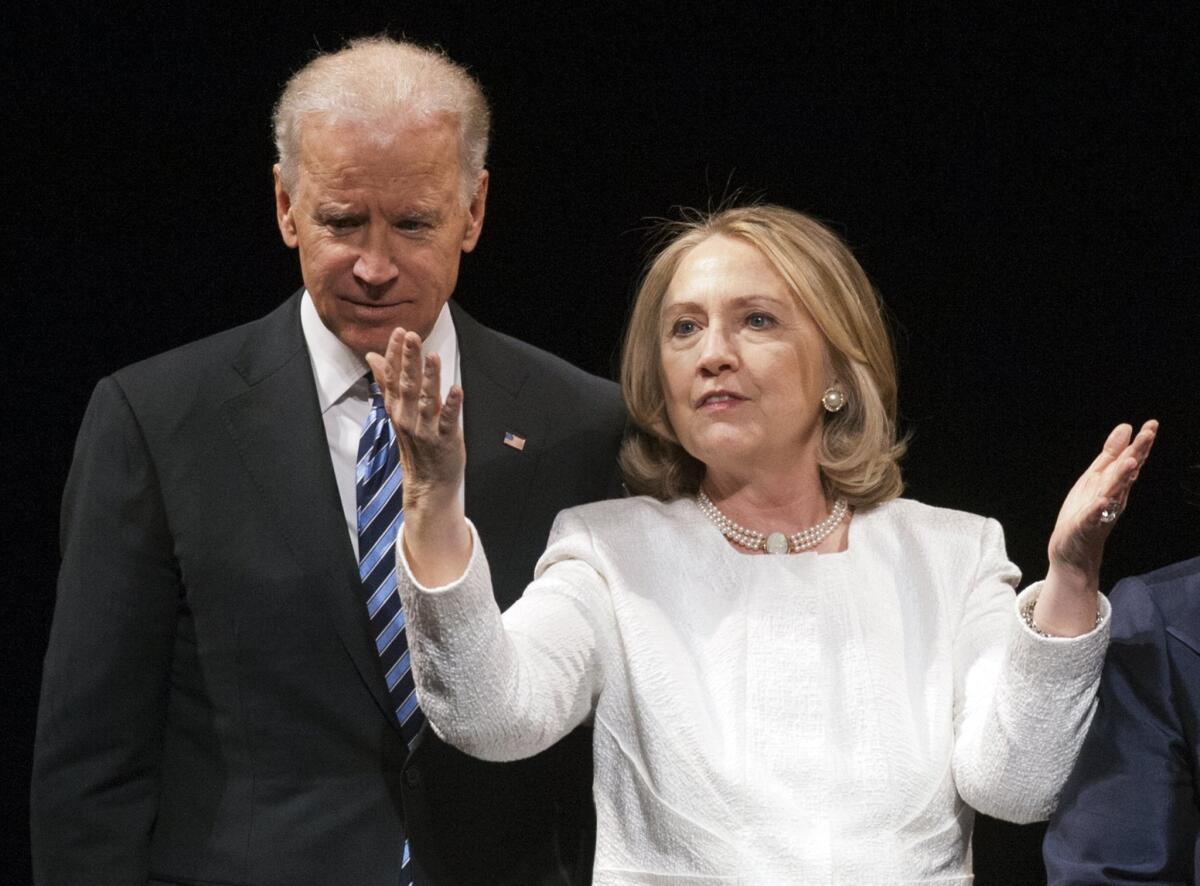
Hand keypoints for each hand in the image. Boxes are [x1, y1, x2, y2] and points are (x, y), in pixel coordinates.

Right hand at [366, 328, 471, 584]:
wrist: (427, 484)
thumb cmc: (415, 444)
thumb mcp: (398, 413)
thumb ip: (388, 384)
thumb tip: (374, 357)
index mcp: (397, 410)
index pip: (393, 378)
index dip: (395, 355)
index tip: (397, 332)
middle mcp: (408, 418)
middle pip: (407, 385)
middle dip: (408, 360)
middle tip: (410, 335)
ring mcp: (426, 430)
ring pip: (426, 400)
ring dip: (430, 378)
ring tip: (432, 355)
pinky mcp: (445, 441)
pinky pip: (448, 421)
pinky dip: (452, 406)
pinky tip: (457, 389)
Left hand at [1035, 420, 1156, 635]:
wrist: (1073, 548)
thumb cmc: (1086, 510)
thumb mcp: (1096, 477)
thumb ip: (1111, 454)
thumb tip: (1126, 427)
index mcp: (1115, 483)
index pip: (1130, 460)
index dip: (1141, 443)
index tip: (1151, 424)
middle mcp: (1114, 496)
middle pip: (1127, 473)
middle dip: (1138, 453)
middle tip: (1148, 435)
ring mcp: (1102, 511)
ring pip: (1114, 492)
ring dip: (1122, 477)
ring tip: (1130, 461)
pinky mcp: (1087, 526)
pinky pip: (1094, 517)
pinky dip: (1098, 509)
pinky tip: (1102, 500)